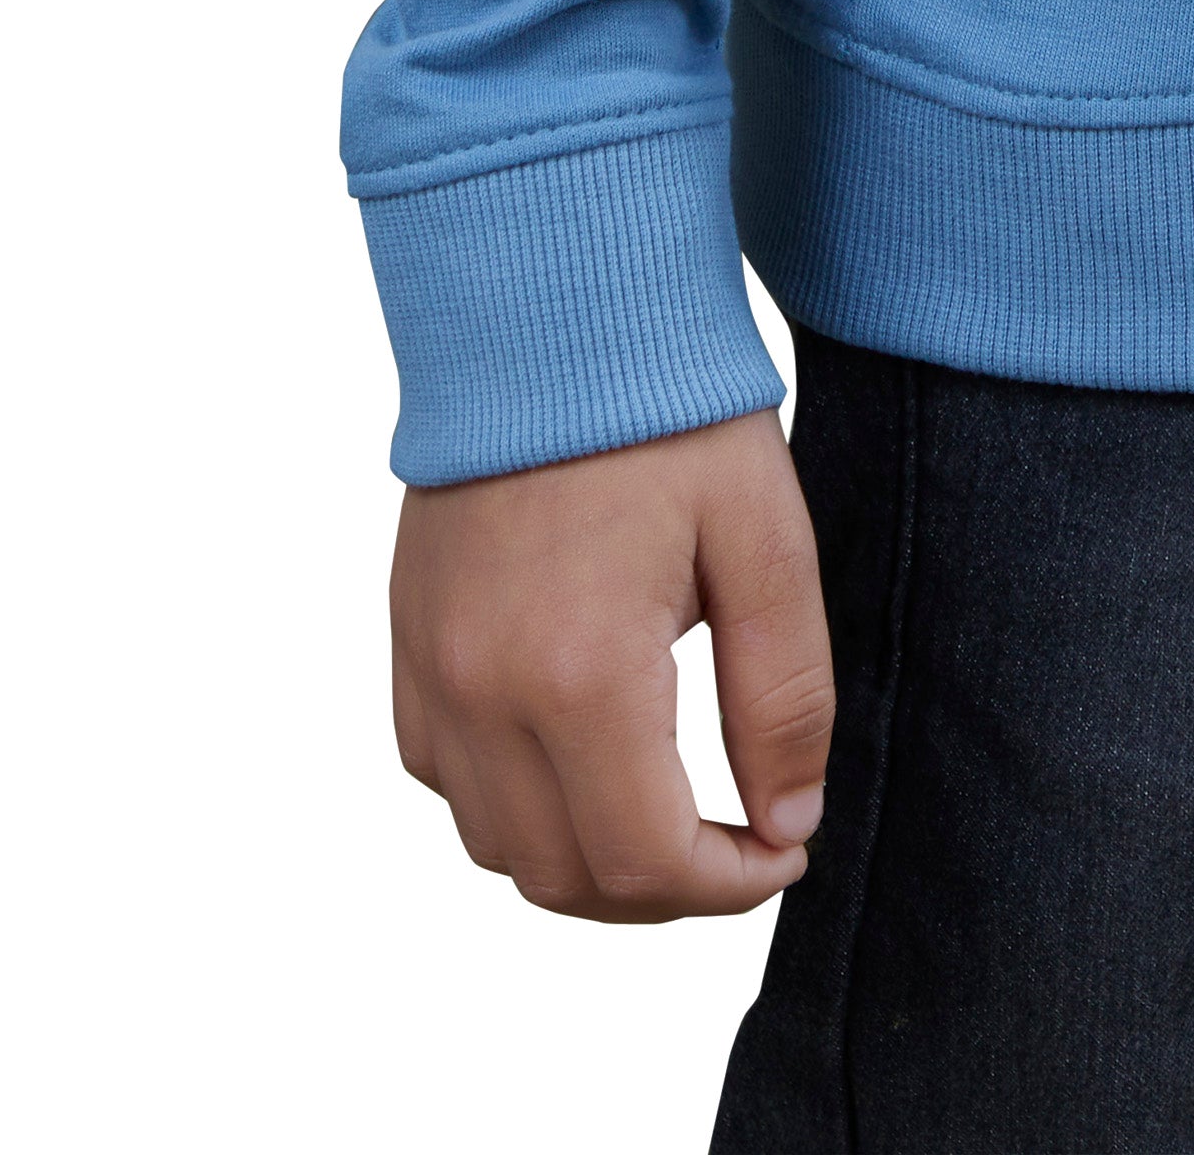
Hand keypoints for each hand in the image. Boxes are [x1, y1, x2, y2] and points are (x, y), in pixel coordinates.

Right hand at [390, 405, 832, 920]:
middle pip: (564, 876)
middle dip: (661, 889)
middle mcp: (483, 690)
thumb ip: (782, 697)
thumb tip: (785, 824)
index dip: (726, 886)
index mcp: (580, 671)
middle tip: (736, 842)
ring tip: (665, 811)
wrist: (551, 303)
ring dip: (582, 858)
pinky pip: (442, 776)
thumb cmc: (665, 408)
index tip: (781, 851)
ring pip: (495, 845)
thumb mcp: (764, 543)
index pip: (644, 861)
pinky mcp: (407, 640)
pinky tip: (577, 757)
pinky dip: (510, 802)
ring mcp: (431, 669)